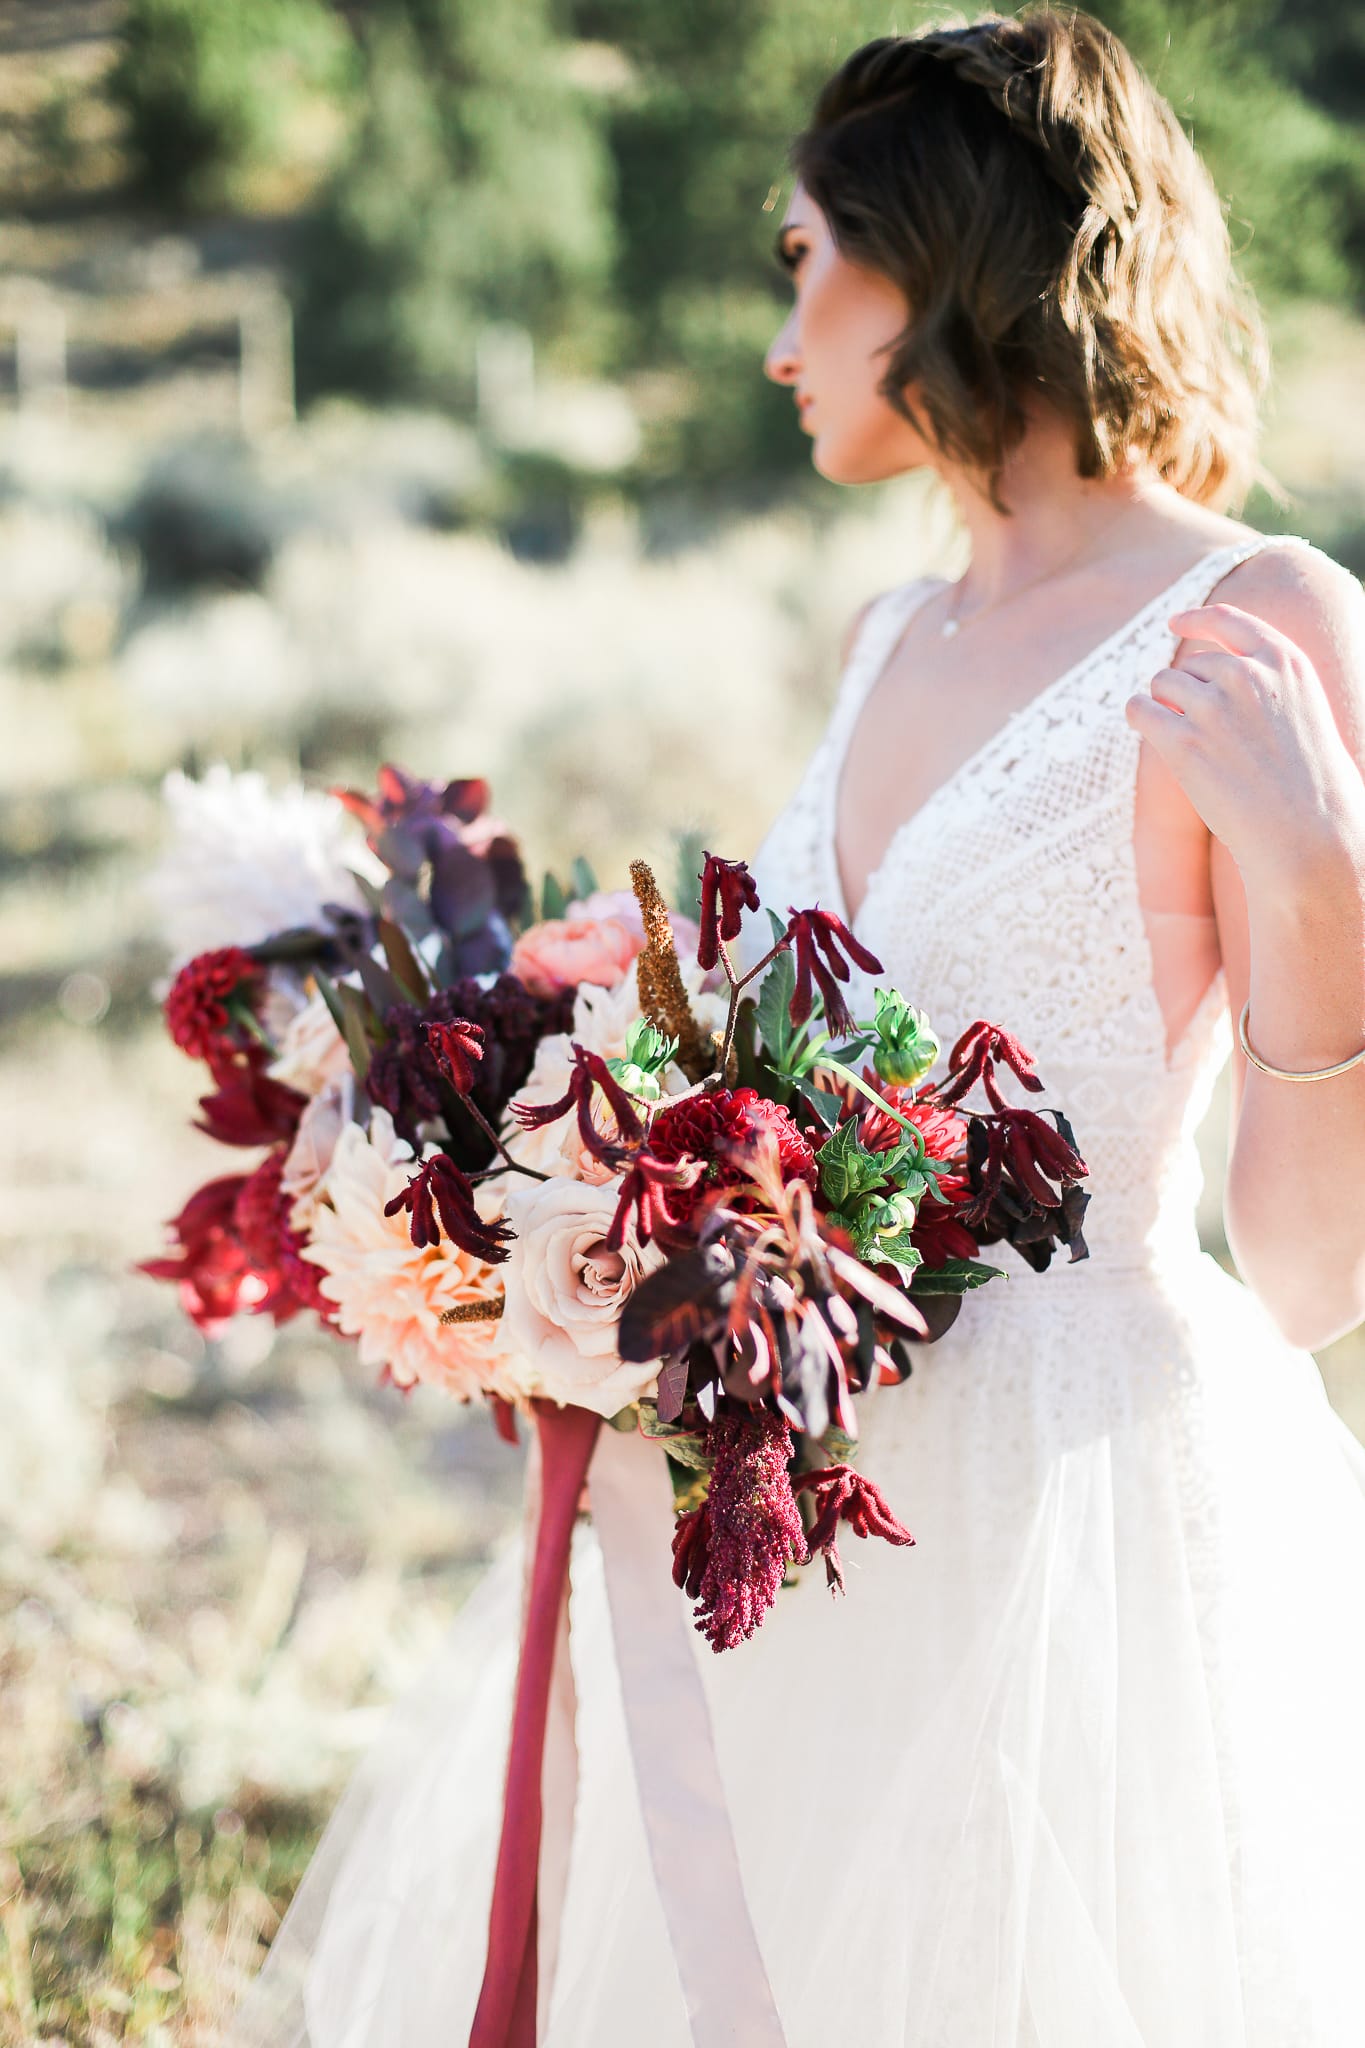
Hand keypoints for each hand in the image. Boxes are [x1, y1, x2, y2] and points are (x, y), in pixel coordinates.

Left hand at [1125, 600, 1364, 890]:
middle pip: (1189, 663)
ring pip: (1162, 683)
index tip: (1175, 622)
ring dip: (1165, 705)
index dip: (1197, 619)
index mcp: (1284, 661)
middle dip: (1188, 691)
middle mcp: (1248, 675)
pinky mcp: (1182, 742)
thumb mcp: (1299, 710)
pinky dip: (1140, 716)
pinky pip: (1139, 709)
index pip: (1229, 622)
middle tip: (1211, 736)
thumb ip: (1261, 680)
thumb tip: (1199, 667)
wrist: (1306, 831)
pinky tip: (1153, 733)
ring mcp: (1213, 706)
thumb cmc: (1304, 779)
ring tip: (1194, 744)